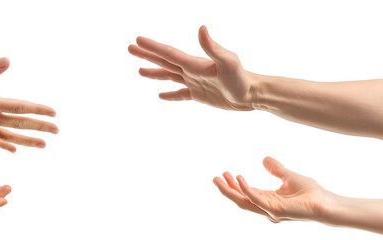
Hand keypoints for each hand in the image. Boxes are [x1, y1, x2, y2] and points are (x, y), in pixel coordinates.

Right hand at [0, 58, 57, 151]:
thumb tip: (7, 61)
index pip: (21, 108)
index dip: (39, 110)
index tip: (54, 114)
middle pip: (20, 124)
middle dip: (40, 127)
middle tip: (57, 131)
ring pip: (10, 136)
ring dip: (27, 141)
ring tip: (43, 145)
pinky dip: (5, 145)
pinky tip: (13, 150)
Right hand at [128, 26, 254, 110]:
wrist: (252, 94)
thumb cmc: (242, 78)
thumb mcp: (228, 62)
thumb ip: (213, 47)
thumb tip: (201, 28)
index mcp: (194, 63)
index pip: (169, 53)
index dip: (152, 47)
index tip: (137, 40)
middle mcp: (191, 70)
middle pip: (164, 61)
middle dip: (147, 55)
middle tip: (130, 48)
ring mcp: (194, 82)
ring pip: (169, 76)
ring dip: (154, 72)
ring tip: (139, 70)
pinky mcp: (199, 95)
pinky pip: (180, 95)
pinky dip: (169, 95)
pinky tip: (160, 96)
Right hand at [213, 157, 334, 221]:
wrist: (325, 203)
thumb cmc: (311, 193)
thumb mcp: (288, 176)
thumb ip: (275, 169)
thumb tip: (263, 159)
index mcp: (268, 201)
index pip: (246, 194)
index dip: (234, 184)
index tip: (225, 173)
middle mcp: (266, 208)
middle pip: (240, 200)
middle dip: (226, 189)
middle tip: (215, 178)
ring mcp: (269, 211)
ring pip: (243, 202)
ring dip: (230, 191)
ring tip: (220, 178)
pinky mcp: (275, 211)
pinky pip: (255, 199)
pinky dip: (245, 189)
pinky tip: (239, 178)